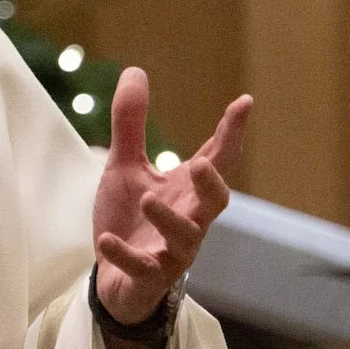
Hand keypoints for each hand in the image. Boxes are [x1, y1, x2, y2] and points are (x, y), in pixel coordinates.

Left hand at [93, 67, 251, 324]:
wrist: (114, 278)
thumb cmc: (130, 218)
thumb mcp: (124, 166)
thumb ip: (130, 124)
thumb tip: (135, 70)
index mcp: (187, 190)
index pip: (217, 158)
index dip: (231, 133)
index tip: (244, 102)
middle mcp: (189, 220)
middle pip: (216, 203)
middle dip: (213, 184)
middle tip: (202, 163)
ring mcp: (172, 252)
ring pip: (186, 240)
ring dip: (169, 220)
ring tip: (148, 199)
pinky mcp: (148, 277)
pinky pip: (142, 268)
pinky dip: (125, 254)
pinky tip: (105, 240)